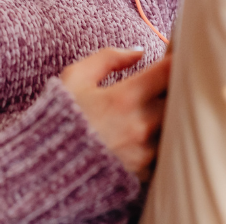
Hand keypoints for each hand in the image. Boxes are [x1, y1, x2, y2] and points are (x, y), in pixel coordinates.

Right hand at [59, 47, 171, 181]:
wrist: (44, 166)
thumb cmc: (57, 118)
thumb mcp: (74, 78)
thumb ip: (108, 58)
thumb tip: (139, 52)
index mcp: (124, 98)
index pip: (170, 71)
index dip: (179, 57)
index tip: (177, 53)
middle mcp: (140, 125)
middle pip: (182, 99)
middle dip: (180, 85)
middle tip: (171, 79)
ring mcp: (145, 152)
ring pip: (178, 126)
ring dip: (175, 113)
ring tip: (161, 105)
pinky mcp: (144, 173)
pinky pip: (167, 151)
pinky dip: (165, 139)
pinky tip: (152, 131)